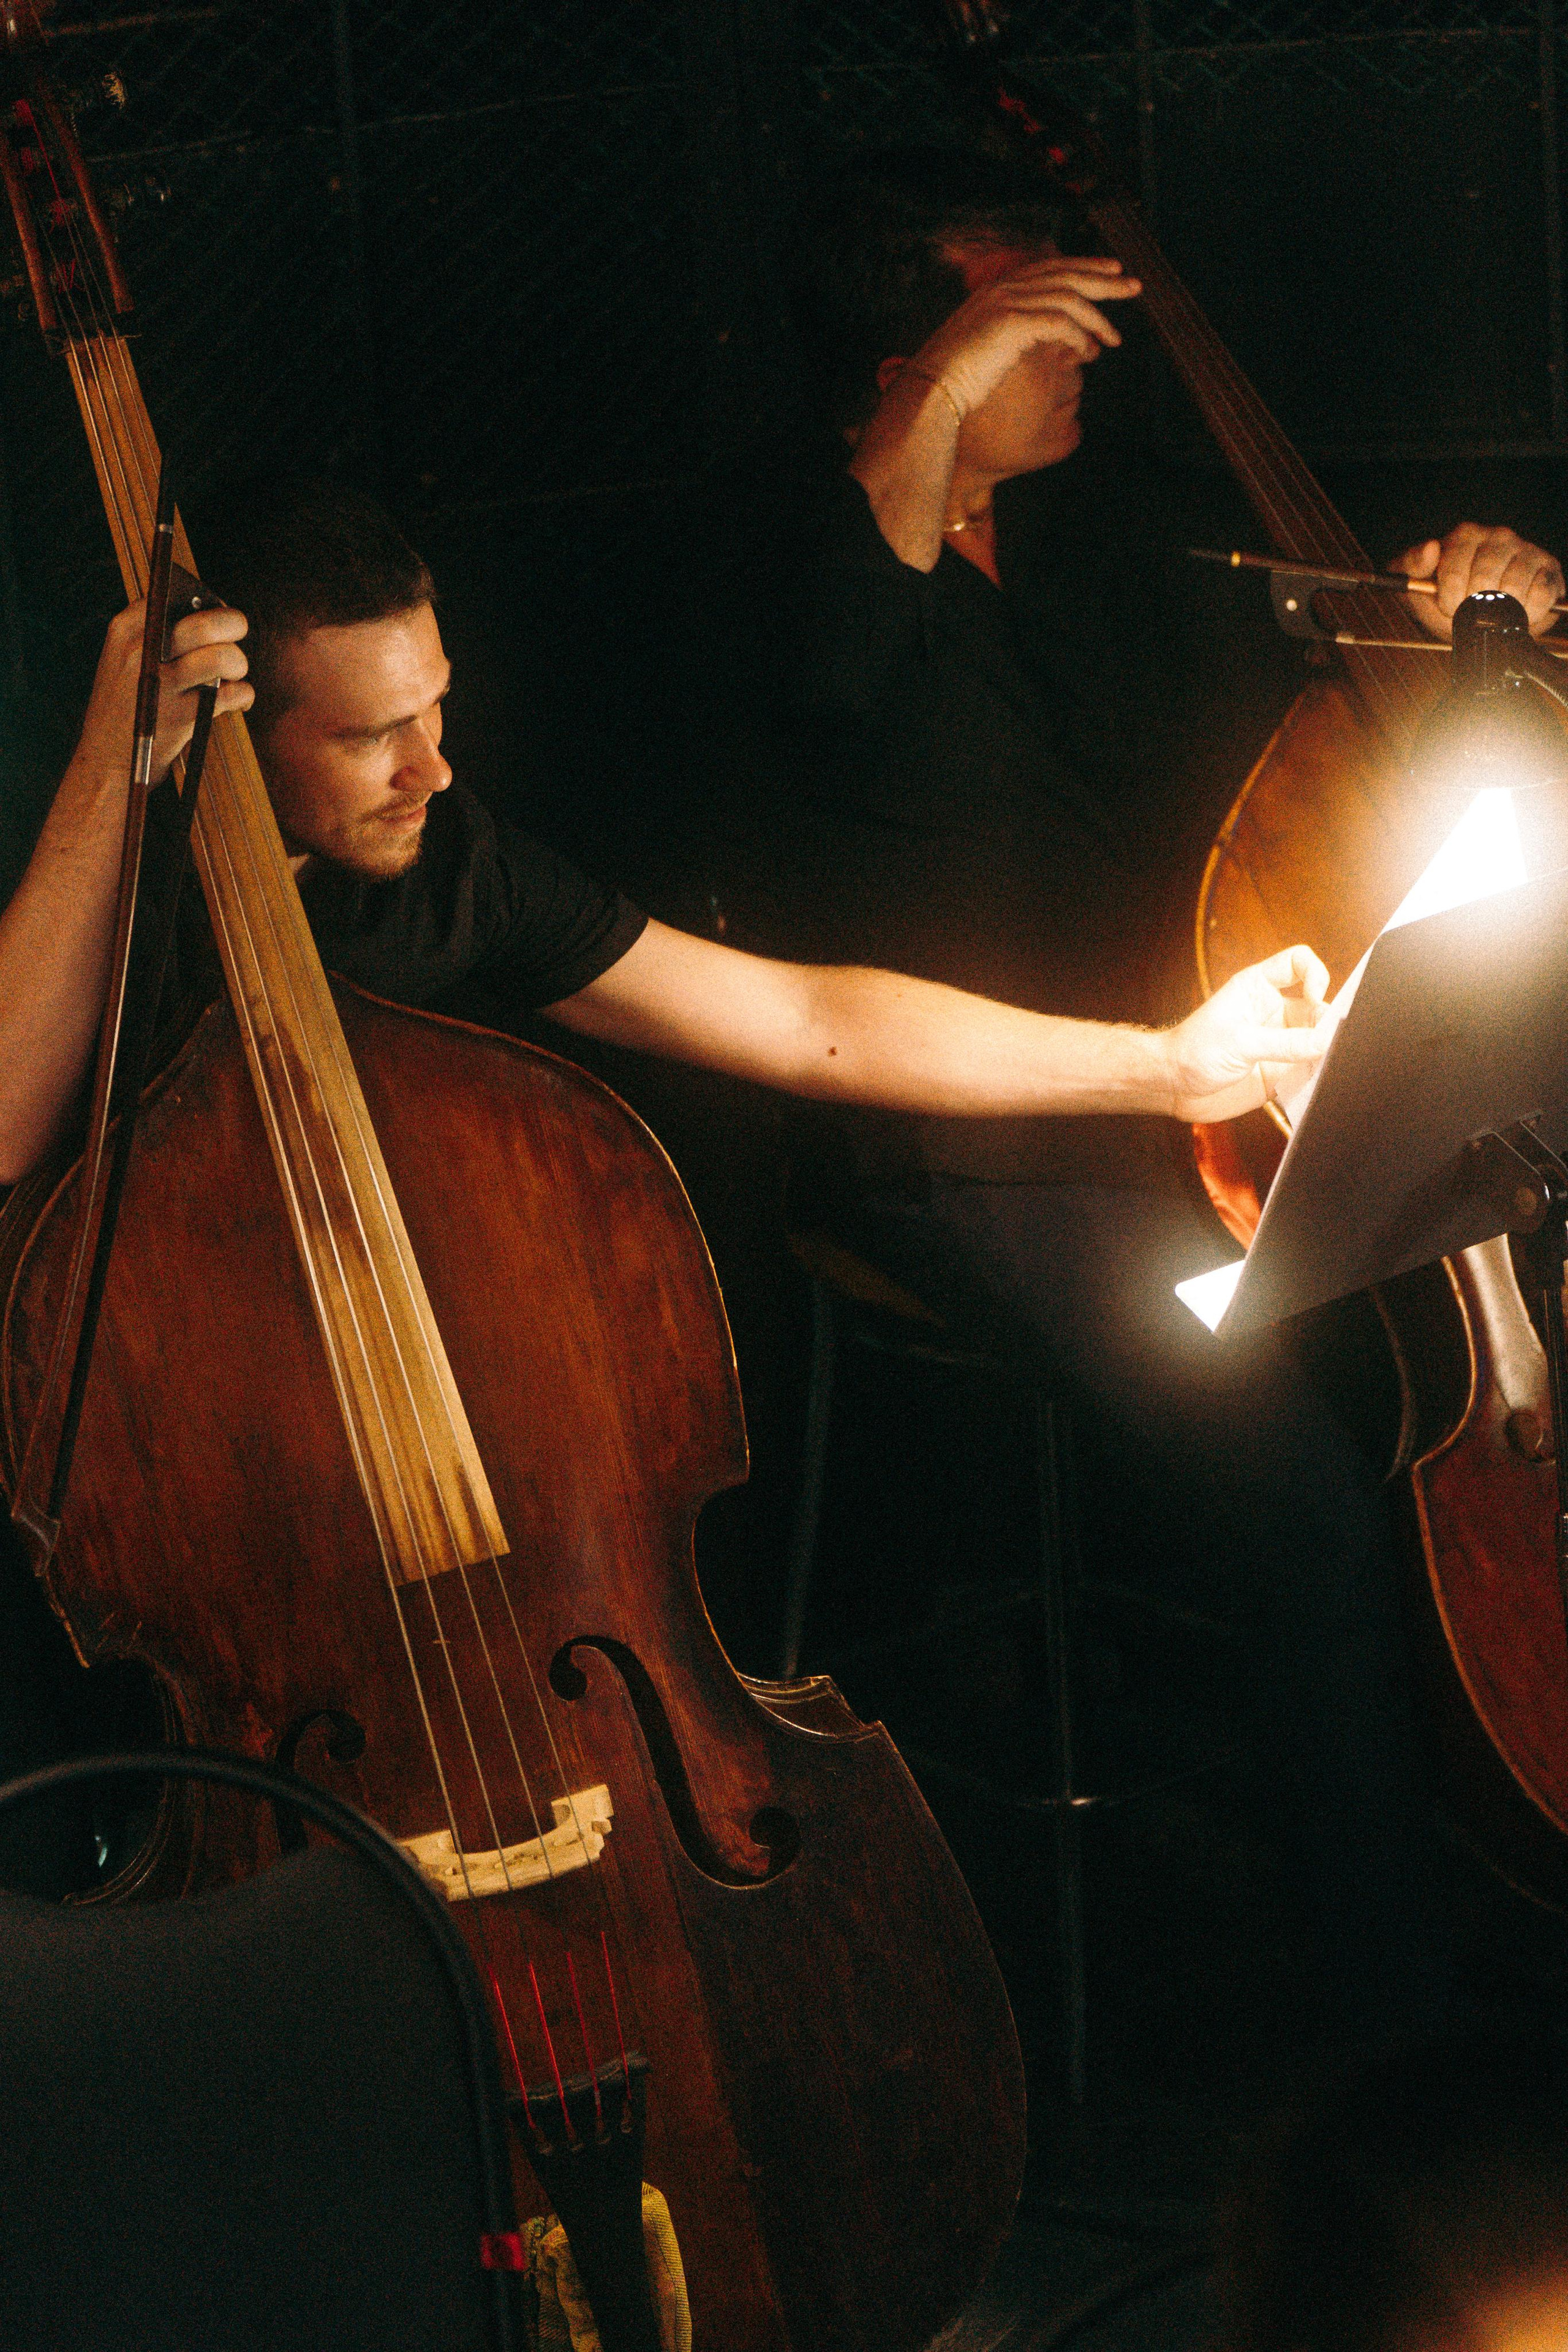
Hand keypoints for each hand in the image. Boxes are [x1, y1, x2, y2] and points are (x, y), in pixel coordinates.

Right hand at [73, 599, 252, 787]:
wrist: (107, 760)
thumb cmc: (127, 707)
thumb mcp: (126, 660)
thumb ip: (159, 634)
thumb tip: (214, 612)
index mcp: (126, 630)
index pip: (176, 597)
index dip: (207, 605)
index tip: (218, 618)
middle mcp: (142, 651)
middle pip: (206, 623)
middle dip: (234, 627)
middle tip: (238, 638)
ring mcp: (162, 683)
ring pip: (222, 657)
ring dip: (239, 664)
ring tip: (234, 674)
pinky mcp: (182, 715)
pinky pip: (232, 693)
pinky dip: (244, 695)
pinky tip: (238, 700)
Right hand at [906, 255, 1140, 419]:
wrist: (933, 389)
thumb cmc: (958, 377)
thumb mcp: (988, 345)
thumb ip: (1016, 331)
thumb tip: (1048, 335)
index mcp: (999, 287)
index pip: (1052, 267)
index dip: (1086, 266)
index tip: (1113, 272)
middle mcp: (1004, 287)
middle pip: (1067, 274)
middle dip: (1105, 281)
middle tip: (1135, 288)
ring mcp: (1007, 302)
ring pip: (1068, 298)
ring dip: (1097, 319)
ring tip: (1114, 340)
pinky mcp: (1012, 323)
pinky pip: (1059, 323)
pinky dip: (1079, 337)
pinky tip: (1088, 352)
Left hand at [1162, 945, 1329, 1122]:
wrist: (1173, 1088)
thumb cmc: (1193, 1052)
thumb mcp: (1240, 1043)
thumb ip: (1285, 1043)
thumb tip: (1326, 1041)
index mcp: (1259, 988)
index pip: (1298, 963)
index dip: (1315, 974)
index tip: (1315, 998)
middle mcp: (1274, 1013)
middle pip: (1318, 1007)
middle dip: (1328, 1023)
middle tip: (1326, 1043)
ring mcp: (1279, 1043)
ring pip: (1319, 1041)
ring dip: (1326, 1053)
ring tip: (1323, 1066)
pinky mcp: (1280, 1072)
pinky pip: (1310, 1071)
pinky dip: (1318, 1076)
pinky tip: (1314, 1084)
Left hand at [1392, 521, 1564, 639]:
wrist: (1475, 614)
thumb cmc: (1444, 595)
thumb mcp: (1417, 582)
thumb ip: (1412, 565)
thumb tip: (1431, 547)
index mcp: (1465, 536)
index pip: (1455, 570)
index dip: (1449, 599)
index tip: (1448, 608)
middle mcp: (1498, 537)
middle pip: (1484, 579)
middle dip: (1473, 606)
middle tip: (1471, 611)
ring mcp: (1525, 550)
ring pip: (1513, 587)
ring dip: (1500, 611)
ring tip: (1493, 612)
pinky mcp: (1548, 568)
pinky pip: (1541, 594)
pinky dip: (1529, 612)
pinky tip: (1518, 612)